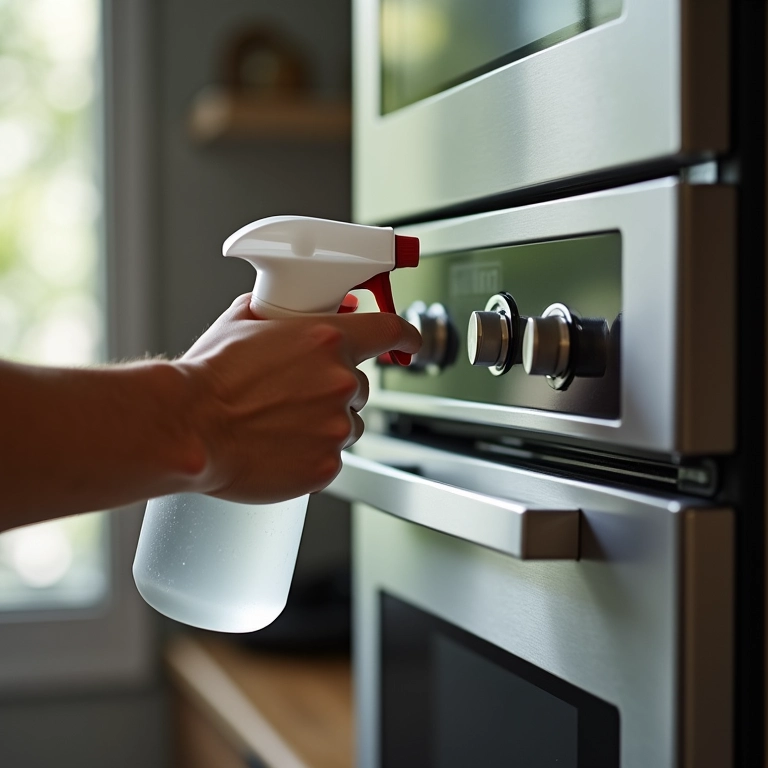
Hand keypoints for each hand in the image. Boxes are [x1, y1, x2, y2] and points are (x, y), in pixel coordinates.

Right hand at [175, 294, 420, 502]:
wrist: (188, 429)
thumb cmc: (209, 377)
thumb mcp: (242, 322)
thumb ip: (277, 312)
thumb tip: (287, 307)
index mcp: (327, 340)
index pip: (389, 331)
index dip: (405, 335)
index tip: (410, 341)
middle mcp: (340, 381)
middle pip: (359, 385)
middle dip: (335, 388)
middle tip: (295, 395)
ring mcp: (336, 427)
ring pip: (348, 423)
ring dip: (325, 422)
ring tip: (280, 424)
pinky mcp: (325, 465)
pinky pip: (331, 456)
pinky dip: (311, 453)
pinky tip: (278, 447)